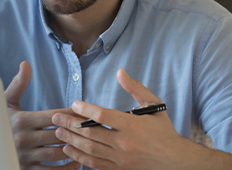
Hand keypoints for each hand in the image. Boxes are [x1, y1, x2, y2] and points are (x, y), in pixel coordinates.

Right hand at [4, 61, 80, 169]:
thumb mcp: (6, 101)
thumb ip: (19, 84)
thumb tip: (26, 64)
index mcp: (22, 120)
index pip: (54, 116)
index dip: (71, 115)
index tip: (83, 113)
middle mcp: (24, 138)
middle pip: (59, 134)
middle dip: (76, 131)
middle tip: (91, 128)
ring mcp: (26, 156)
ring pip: (58, 153)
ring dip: (74, 148)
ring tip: (85, 143)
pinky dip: (67, 168)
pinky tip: (76, 161)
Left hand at [51, 69, 197, 169]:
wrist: (176, 161)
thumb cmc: (164, 131)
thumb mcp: (154, 105)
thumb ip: (136, 88)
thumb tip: (120, 72)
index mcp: (133, 125)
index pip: (102, 116)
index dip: (85, 109)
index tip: (73, 104)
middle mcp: (125, 143)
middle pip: (90, 133)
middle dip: (69, 124)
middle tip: (55, 118)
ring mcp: (121, 158)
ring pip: (89, 149)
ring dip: (71, 140)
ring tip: (58, 132)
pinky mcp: (119, 169)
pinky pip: (94, 164)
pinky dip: (79, 157)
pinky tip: (69, 149)